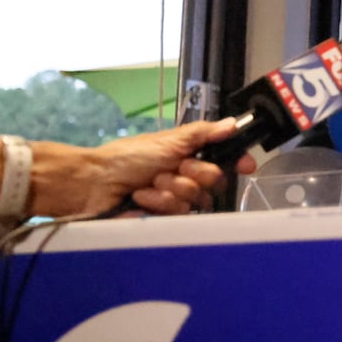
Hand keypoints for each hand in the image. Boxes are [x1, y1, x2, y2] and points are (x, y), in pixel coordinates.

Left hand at [81, 119, 257, 216]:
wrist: (96, 183)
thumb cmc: (129, 157)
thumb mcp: (168, 140)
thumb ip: (203, 133)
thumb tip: (234, 124)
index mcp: (189, 155)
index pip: (225, 159)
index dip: (237, 162)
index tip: (246, 166)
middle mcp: (187, 177)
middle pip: (215, 181)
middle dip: (193, 173)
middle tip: (172, 168)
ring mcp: (177, 199)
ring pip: (197, 199)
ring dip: (172, 189)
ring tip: (150, 183)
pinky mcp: (167, 218)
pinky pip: (180, 213)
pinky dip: (159, 203)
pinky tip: (142, 198)